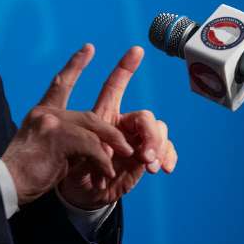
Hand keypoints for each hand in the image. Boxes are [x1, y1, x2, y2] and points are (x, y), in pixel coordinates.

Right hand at [1, 46, 135, 204]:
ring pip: (94, 128)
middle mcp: (45, 113)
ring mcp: (50, 122)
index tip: (89, 48)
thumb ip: (66, 141)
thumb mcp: (48, 151)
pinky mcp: (56, 137)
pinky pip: (90, 145)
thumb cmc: (25, 175)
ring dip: (111, 147)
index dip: (76, 65)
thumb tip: (93, 145)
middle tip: (129, 147)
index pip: (60, 83)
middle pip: (90, 114)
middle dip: (113, 131)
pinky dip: (102, 160)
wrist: (6, 185)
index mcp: (41, 113)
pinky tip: (105, 174)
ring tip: (122, 162)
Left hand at [57, 46, 177, 209]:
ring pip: (159, 130)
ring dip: (158, 146)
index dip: (124, 68)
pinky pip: (166, 148)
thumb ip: (91, 145)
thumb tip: (106, 143)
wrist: (84, 194)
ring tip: (149, 165)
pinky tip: (164, 168)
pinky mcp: (148, 156)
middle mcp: (123, 124)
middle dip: (149, 133)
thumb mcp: (78, 155)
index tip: (136, 49)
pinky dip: (168, 156)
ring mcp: (137, 139)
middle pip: (145, 116)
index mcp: (104, 115)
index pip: (114, 86)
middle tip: (144, 155)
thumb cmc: (75, 170)